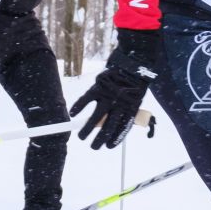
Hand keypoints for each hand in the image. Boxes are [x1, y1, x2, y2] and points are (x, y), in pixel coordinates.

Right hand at [71, 30, 162, 149]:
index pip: (121, 129)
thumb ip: (128, 111)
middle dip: (99, 139)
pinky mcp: (98, 87)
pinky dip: (78, 107)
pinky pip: (86, 99)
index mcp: (130, 109)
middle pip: (107, 127)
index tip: (107, 147)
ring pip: (95, 117)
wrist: (133, 62)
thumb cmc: (136, 81)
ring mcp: (107, 96)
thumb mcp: (137, 98)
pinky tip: (73, 114)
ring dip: (87, 129)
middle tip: (93, 147)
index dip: (114, 139)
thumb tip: (119, 122)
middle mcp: (118, 105)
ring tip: (81, 137)